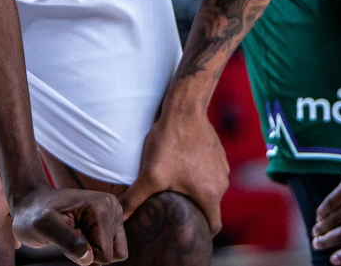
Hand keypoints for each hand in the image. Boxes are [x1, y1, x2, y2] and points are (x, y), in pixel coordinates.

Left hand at [11, 185, 127, 265]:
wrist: (32, 205)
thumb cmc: (34, 214)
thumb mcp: (43, 226)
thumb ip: (66, 240)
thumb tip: (89, 258)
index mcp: (102, 207)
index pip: (105, 253)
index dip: (82, 254)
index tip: (65, 236)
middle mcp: (113, 208)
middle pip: (111, 255)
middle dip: (88, 252)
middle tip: (67, 236)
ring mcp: (114, 215)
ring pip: (112, 254)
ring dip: (91, 251)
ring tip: (72, 235)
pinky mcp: (111, 223)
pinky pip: (110, 250)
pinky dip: (93, 249)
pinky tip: (78, 235)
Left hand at [119, 101, 228, 232]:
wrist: (185, 109)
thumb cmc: (170, 143)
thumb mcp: (150, 175)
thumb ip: (133, 200)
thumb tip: (117, 218)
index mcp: (210, 195)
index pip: (213, 226)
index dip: (200, 232)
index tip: (186, 230)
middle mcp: (221, 184)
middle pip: (210, 207)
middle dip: (194, 210)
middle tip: (174, 208)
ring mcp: (222, 167)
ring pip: (211, 189)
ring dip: (196, 190)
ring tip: (176, 186)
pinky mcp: (219, 154)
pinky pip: (211, 172)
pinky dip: (199, 174)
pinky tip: (182, 166)